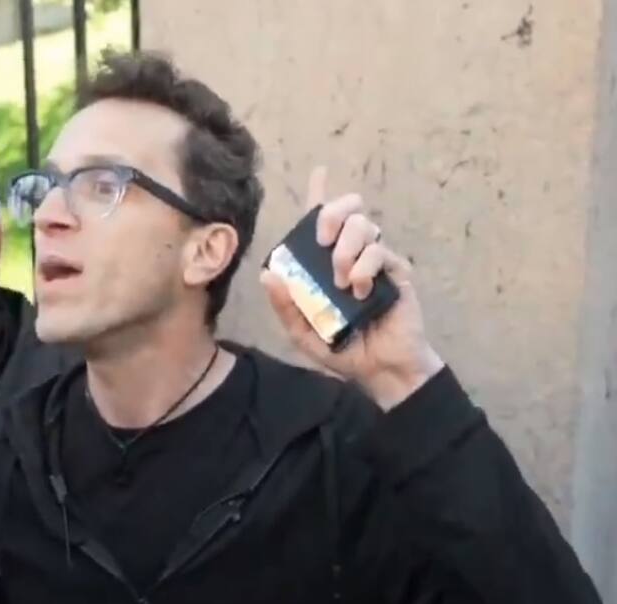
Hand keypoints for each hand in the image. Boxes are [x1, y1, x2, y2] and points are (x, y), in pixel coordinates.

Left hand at [260, 167, 444, 409]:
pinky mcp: (396, 272)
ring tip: (340, 281)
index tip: (319, 172)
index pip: (321, 222)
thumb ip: (285, 305)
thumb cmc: (342, 348)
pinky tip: (357, 290)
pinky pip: (381, 251)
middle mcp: (350, 255)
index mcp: (324, 264)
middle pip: (347, 209)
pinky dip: (364, 267)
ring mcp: (375, 261)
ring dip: (345, 249)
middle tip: (320, 241)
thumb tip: (268, 274)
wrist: (380, 369)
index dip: (320, 195)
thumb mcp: (302, 332)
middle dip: (330, 214)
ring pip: (364, 225)